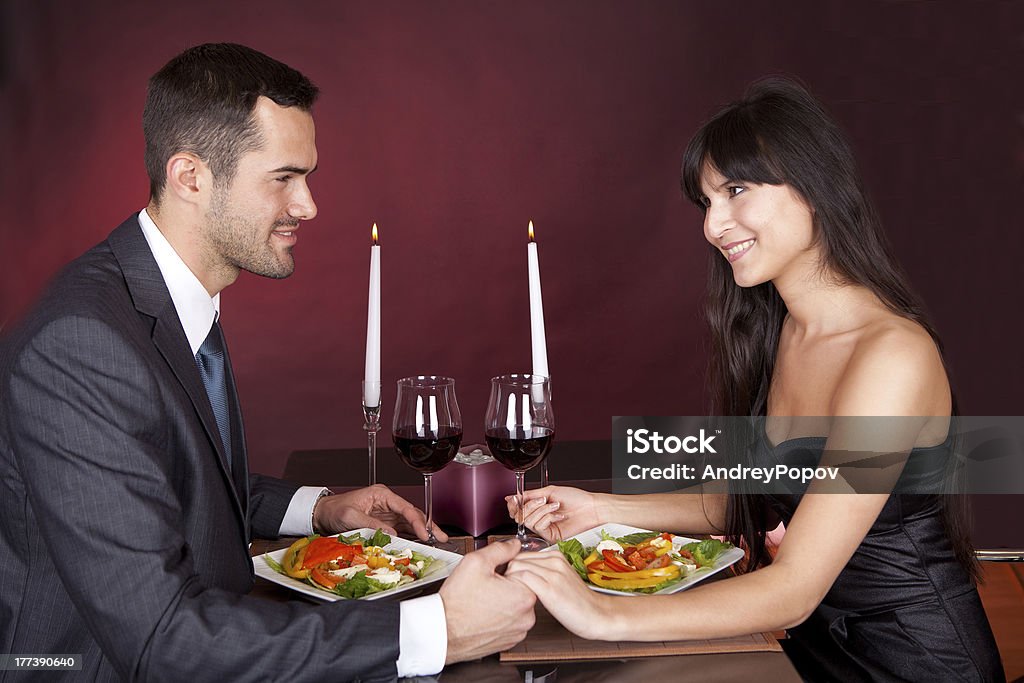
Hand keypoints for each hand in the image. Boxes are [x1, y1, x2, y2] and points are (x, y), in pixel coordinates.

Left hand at [312, 484, 447, 541]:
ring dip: (423, 533)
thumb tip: (392, 534)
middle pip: (413, 514)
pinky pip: (402, 531)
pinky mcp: (384, 524)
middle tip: (442, 538)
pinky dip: (412, 538)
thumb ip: (371, 524)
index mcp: (382, 494)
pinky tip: (420, 544)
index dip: (418, 521)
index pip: (406, 508)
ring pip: (411, 523)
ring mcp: (387, 514)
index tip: (426, 534)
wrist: (322, 515)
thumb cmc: (334, 510)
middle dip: (428, 526)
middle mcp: (388, 503)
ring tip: (436, 543)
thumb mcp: (350, 516)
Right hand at [440, 540, 536, 662]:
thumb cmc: (457, 602)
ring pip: (516, 606)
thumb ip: (501, 549)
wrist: (443, 631)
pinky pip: (510, 622)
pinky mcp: (510, 642)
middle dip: (506, 584)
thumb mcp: (476, 562)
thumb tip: (514, 545)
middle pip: (522, 589)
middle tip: (485, 587)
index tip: (492, 574)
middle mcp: (527, 616)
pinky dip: (500, 617)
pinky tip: (484, 614)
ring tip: (482, 601)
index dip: (506, 568)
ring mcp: (518, 631)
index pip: (524, 571)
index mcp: (524, 596)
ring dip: (504, 601)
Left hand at [504, 551, 613, 640]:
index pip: (520, 553)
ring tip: (511, 595)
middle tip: (507, 589)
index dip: (511, 567)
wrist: (596, 615)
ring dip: (509, 581)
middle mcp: (554, 560)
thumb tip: (518, 570)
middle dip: (507, 573)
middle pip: (515, 559)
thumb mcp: (560, 577)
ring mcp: (553, 573)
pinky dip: (514, 587)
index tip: (508, 580)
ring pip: (516, 567)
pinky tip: (517, 599)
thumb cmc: (577, 601)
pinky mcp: (550, 588)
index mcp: (556, 555)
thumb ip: (542, 570)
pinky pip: (522, 578)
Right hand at [505, 485, 602, 541]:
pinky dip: (547, 517)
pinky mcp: (549, 536)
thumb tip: (512, 497)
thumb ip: (530, 495)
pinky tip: (558, 515)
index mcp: (537, 507)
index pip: (517, 508)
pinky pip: (538, 526)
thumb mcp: (549, 492)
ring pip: (528, 520)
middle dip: (529, 506)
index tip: (514, 499)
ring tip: (554, 505)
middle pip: (519, 516)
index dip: (513, 504)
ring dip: (541, 510)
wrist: (591, 509)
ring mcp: (544, 528)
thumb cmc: (576, 499)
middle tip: (541, 500)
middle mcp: (539, 518)